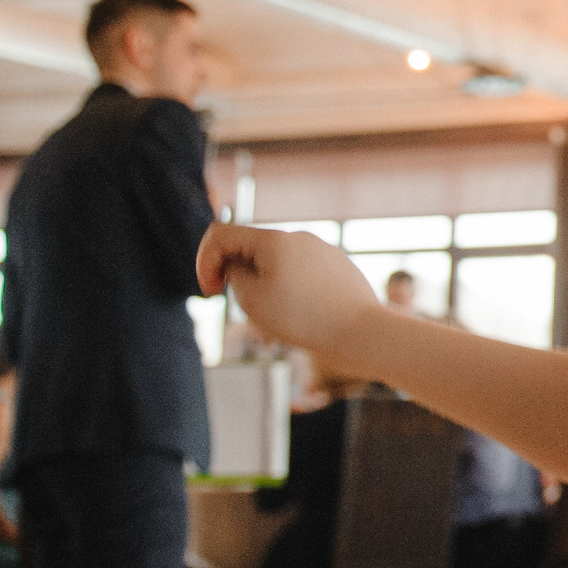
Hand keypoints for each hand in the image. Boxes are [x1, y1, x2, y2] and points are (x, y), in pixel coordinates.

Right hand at [196, 224, 381, 362]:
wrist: (363, 333)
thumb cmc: (304, 318)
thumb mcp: (251, 299)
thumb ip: (233, 274)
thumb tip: (238, 264)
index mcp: (274, 239)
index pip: (222, 235)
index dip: (205, 262)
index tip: (211, 293)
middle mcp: (300, 237)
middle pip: (251, 250)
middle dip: (239, 279)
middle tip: (251, 312)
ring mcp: (322, 250)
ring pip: (277, 265)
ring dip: (266, 288)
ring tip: (283, 319)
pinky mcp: (338, 266)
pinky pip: (303, 274)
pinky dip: (292, 292)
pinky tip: (305, 317)